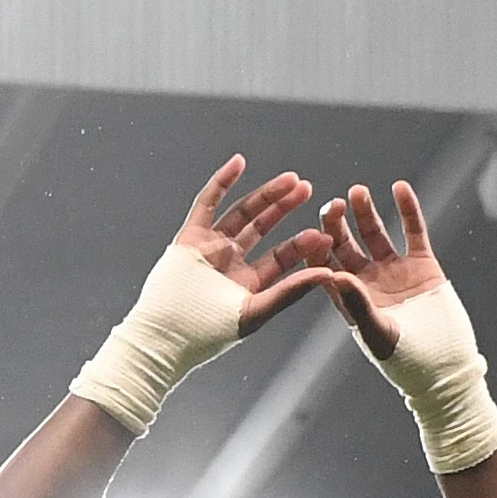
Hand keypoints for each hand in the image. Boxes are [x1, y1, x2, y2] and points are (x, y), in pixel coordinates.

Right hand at [171, 156, 361, 336]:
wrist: (166, 335)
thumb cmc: (208, 334)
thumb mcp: (257, 311)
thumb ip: (291, 291)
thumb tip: (330, 274)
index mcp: (249, 283)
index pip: (282, 256)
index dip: (302, 243)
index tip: (323, 231)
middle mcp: (232, 262)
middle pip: (264, 227)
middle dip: (286, 208)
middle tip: (308, 189)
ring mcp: (211, 246)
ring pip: (242, 212)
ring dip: (266, 194)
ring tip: (291, 179)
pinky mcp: (190, 236)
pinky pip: (207, 202)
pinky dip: (222, 182)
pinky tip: (239, 162)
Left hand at [309, 182, 460, 365]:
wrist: (445, 363)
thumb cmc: (407, 359)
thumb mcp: (379, 333)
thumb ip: (358, 305)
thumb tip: (336, 275)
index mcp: (349, 299)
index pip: (326, 267)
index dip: (318, 249)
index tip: (313, 232)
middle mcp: (367, 281)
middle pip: (345, 245)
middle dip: (337, 224)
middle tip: (332, 204)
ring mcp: (394, 269)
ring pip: (375, 233)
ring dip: (365, 212)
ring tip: (357, 192)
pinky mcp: (422, 263)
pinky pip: (413, 231)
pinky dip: (408, 209)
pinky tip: (399, 188)